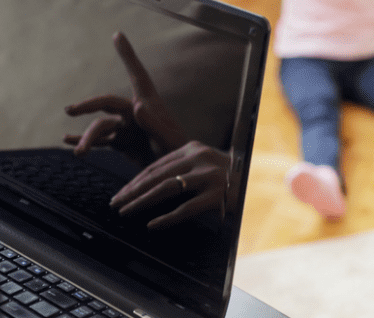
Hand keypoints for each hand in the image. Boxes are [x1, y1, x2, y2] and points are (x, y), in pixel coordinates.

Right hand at [64, 32, 187, 163]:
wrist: (179, 178)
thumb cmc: (179, 155)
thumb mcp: (170, 141)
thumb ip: (154, 124)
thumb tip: (136, 107)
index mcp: (149, 105)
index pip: (137, 75)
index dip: (128, 55)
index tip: (118, 35)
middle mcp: (134, 112)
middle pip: (106, 103)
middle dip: (88, 105)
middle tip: (71, 110)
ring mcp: (126, 127)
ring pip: (99, 127)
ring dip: (87, 138)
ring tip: (78, 153)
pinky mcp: (121, 143)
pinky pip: (99, 141)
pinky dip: (83, 141)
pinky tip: (69, 142)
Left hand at [109, 141, 228, 228]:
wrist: (258, 180)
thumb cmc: (223, 175)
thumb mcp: (199, 161)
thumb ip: (174, 164)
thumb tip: (144, 180)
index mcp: (191, 148)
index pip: (156, 166)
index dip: (136, 181)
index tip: (120, 194)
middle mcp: (199, 158)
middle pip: (157, 176)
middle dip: (133, 192)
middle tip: (116, 204)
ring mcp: (209, 176)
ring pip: (167, 189)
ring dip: (142, 202)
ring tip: (126, 212)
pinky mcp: (218, 195)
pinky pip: (187, 208)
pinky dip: (167, 217)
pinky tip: (152, 224)